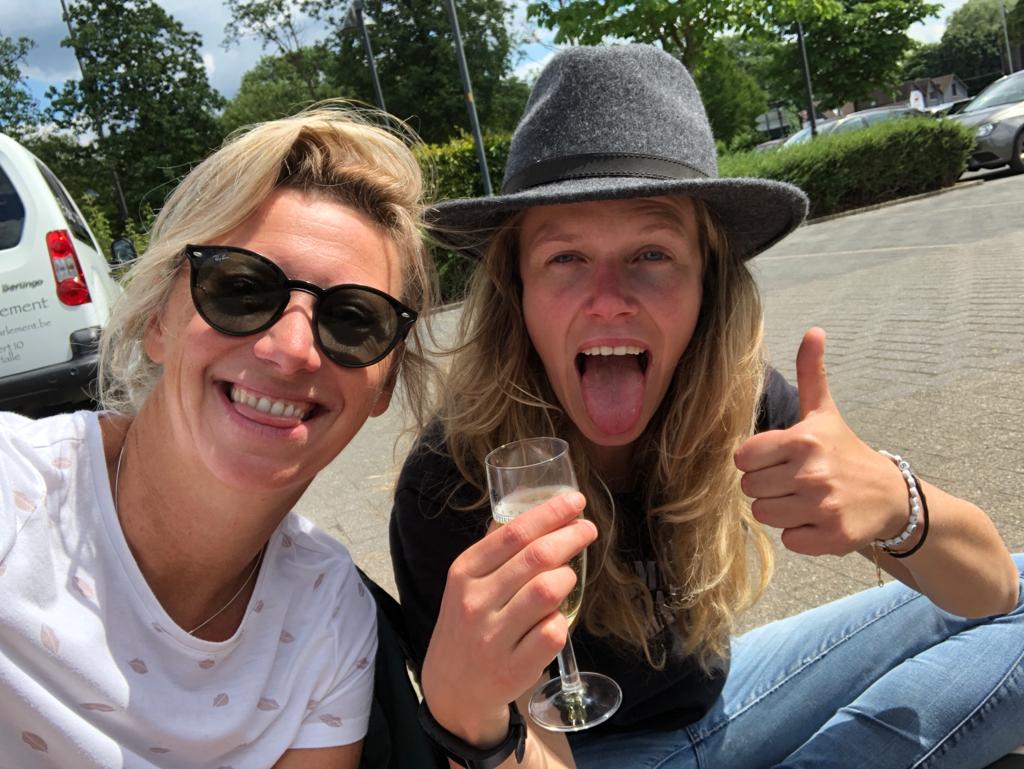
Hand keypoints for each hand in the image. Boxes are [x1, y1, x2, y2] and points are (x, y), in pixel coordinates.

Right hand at [420, 492, 595, 746]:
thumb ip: (495, 546)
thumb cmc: (468, 623)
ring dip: (568, 577)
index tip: (575, 501)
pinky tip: (556, 617)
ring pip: (548, 591)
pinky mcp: (514, 667)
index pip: (513, 532)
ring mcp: (493, 637)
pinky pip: (553, 632)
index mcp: (464, 572)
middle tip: (588, 530)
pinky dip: (562, 619)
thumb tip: (529, 499)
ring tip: (569, 575)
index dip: (551, 513)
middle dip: (571, 537)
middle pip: (536, 557)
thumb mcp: (467, 582)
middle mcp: (475, 602)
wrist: (451, 688)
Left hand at [734, 328, 907, 555]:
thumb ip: (811, 374)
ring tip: (804, 499)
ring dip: (780, 510)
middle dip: (766, 486)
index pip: (743, 458)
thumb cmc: (845, 451)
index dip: (756, 460)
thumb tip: (814, 331)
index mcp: (803, 440)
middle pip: (749, 489)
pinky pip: (788, 540)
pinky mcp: (831, 538)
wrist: (891, 497)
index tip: (777, 458)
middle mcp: (811, 474)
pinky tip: (817, 519)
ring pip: (764, 515)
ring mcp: (822, 508)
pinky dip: (799, 534)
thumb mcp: (825, 412)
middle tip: (793, 480)